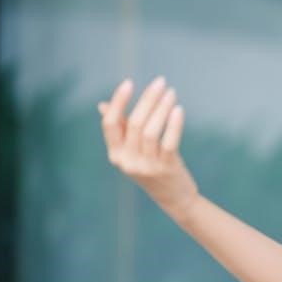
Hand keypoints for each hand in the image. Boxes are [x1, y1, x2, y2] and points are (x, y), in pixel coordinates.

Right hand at [99, 76, 199, 221]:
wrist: (174, 199)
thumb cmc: (153, 168)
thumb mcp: (133, 151)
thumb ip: (121, 130)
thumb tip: (103, 106)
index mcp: (115, 155)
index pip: (110, 123)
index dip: (118, 101)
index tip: (129, 82)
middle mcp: (127, 161)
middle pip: (133, 123)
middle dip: (147, 99)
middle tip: (160, 82)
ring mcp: (146, 167)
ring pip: (150, 131)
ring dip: (162, 108)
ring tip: (171, 93)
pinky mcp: (165, 169)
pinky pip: (168, 142)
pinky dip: (173, 124)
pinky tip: (178, 109)